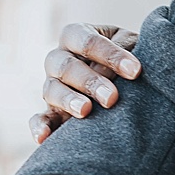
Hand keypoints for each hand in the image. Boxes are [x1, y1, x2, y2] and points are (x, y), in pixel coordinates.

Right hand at [31, 23, 140, 142]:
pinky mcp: (52, 112)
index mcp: (77, 36)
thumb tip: (129, 68)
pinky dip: (39, 127)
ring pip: (51, 90)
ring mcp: (52, 86)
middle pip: (66, 66)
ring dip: (68, 100)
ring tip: (85, 111)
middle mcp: (59, 59)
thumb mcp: (131, 46)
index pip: (87, 41)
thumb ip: (129, 50)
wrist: (127, 83)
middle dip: (89, 82)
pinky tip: (43, 138)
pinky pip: (40, 119)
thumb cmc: (128, 59)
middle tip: (111, 98)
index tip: (135, 71)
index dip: (111, 55)